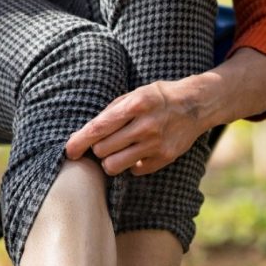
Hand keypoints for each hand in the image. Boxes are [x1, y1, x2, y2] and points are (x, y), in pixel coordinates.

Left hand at [64, 80, 209, 175]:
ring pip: (114, 166)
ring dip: (110, 161)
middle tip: (105, 143)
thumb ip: (111, 112)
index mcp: (135, 105)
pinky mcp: (164, 158)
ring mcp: (156, 144)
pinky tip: (138, 152)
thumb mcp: (135, 94)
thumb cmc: (158, 98)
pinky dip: (131, 165)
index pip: (98, 128)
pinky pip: (133, 171)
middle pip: (102, 150)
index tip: (69, 151)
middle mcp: (145, 126)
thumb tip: (85, 134)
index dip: (79, 142)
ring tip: (117, 151)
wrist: (196, 105)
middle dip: (98, 149)